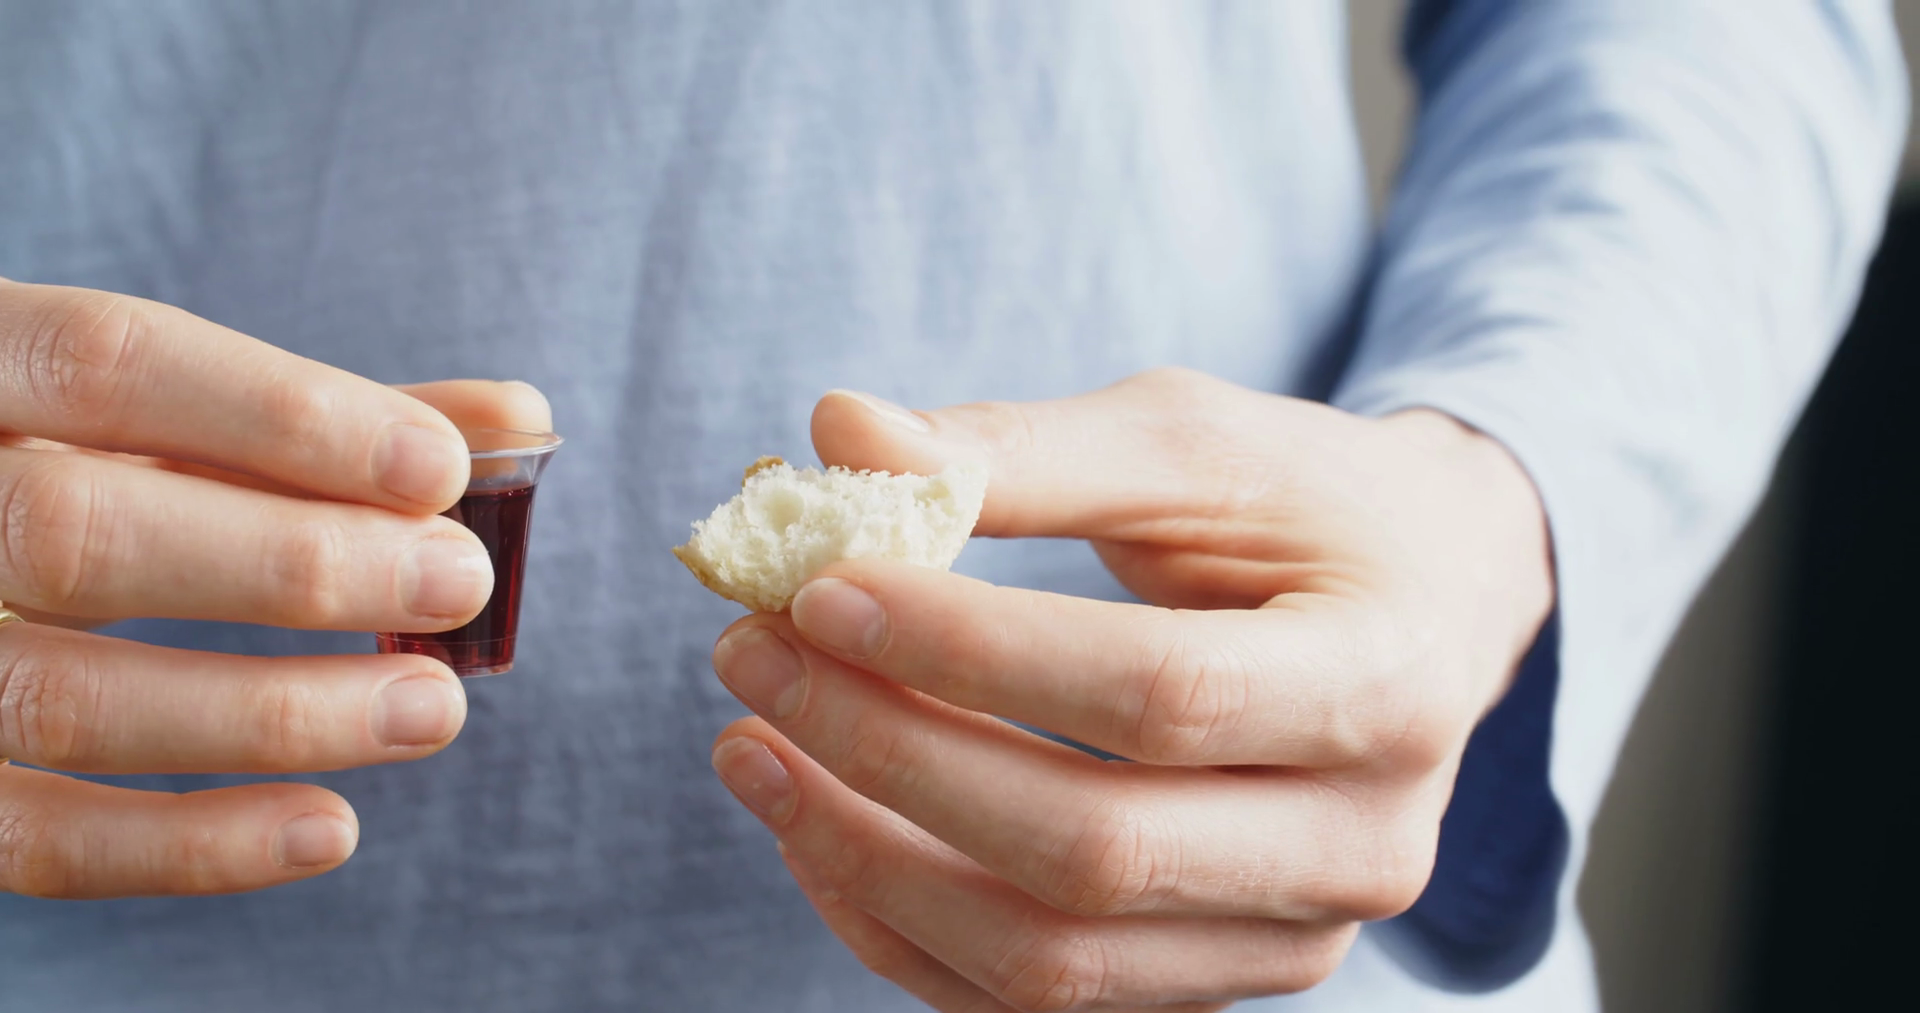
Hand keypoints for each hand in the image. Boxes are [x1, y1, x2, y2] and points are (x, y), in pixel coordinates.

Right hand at [0, 278, 549, 897]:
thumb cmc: (68, 462)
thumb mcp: (159, 414)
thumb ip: (322, 417)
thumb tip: (515, 419)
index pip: (109, 362)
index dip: (285, 416)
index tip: (438, 471)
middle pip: (80, 533)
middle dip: (296, 565)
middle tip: (458, 583)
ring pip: (64, 699)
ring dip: (275, 711)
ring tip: (430, 706)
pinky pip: (36, 839)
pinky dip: (192, 844)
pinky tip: (329, 826)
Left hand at [707, 370, 1552, 1010]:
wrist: (1427, 608)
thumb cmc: (1309, 508)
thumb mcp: (1196, 444)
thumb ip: (1027, 448)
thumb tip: (838, 433)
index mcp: (1388, 681)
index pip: (1155, 695)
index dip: (971, 650)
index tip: (821, 586)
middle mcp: (1362, 846)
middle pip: (1092, 849)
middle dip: (890, 755)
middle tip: (753, 656)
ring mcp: (1293, 939)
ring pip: (1051, 958)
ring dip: (868, 859)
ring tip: (750, 746)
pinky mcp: (1215, 979)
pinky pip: (1031, 1001)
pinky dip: (900, 927)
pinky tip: (815, 825)